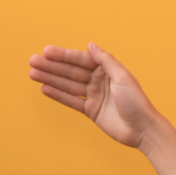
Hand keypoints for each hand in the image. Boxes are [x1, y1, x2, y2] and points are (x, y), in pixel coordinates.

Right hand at [29, 43, 160, 150]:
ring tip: (32, 73)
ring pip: (68, 85)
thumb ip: (106, 61)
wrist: (143, 129)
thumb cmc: (136, 102)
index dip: (63, 56)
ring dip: (51, 79)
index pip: (81, 60)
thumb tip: (90, 45)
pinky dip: (58, 95)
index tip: (46, 51)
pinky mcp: (91, 111)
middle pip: (71, 72)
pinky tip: (44, 89)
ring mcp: (94, 96)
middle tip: (32, 61)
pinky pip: (72, 101)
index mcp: (108, 71)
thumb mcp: (122, 77)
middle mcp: (99, 81)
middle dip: (52, 66)